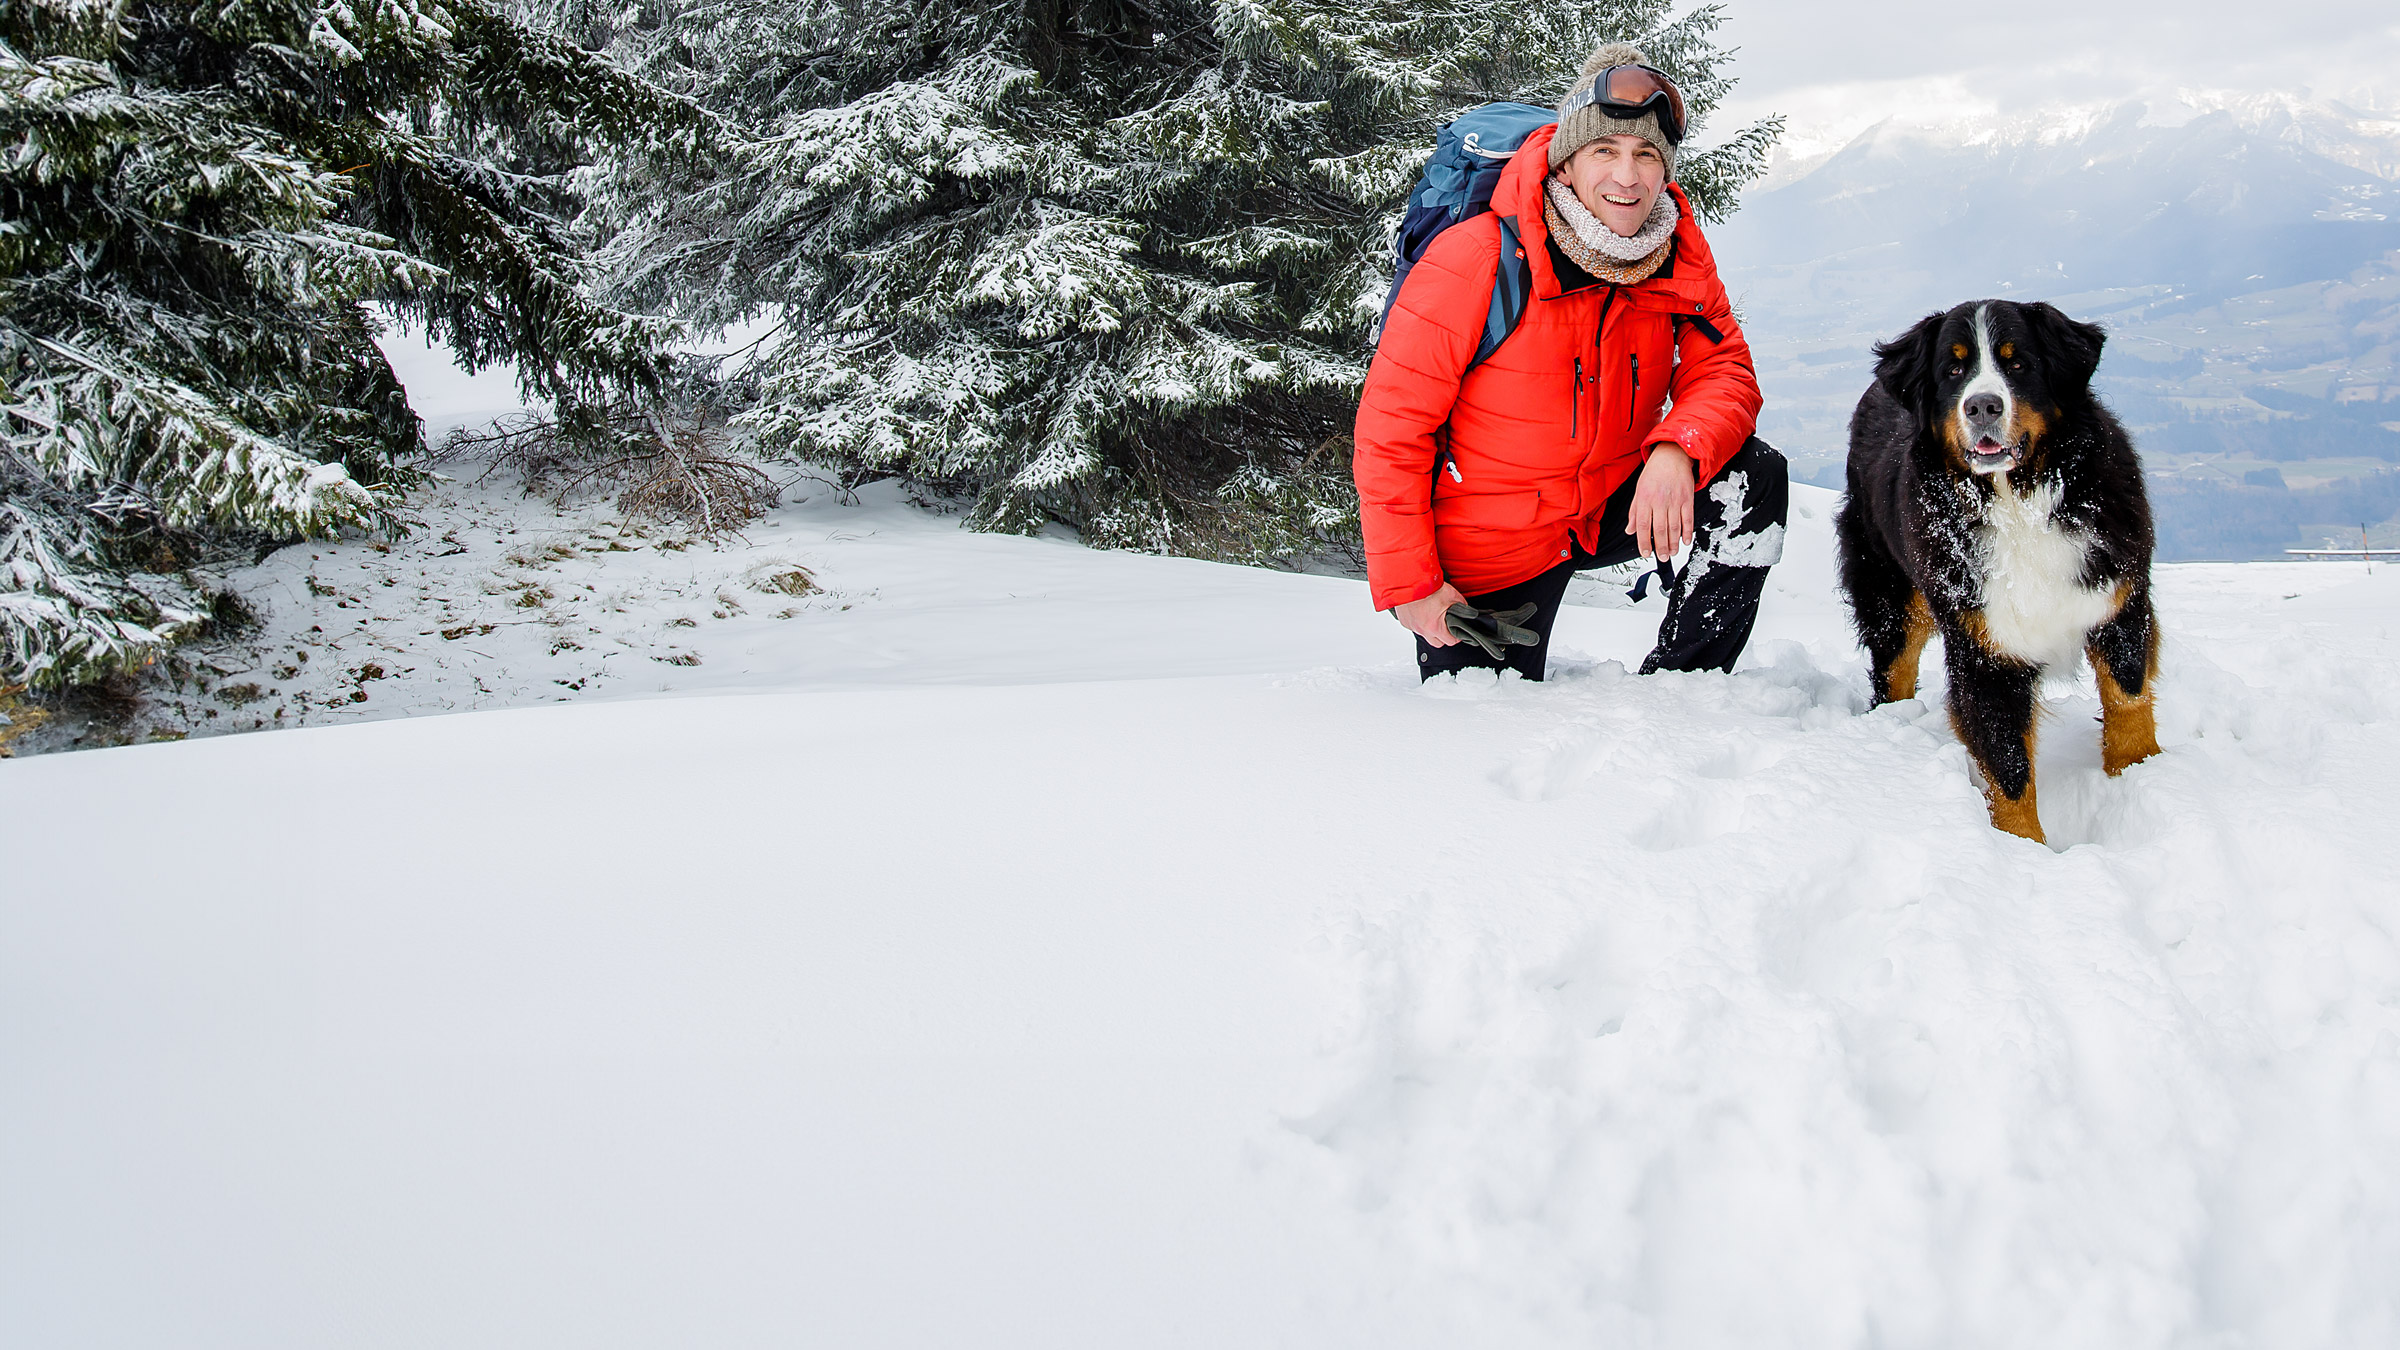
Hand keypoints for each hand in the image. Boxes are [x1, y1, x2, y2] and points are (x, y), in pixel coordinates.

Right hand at [1393, 583, 1468, 645]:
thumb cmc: (1427, 588)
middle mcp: (1422, 629)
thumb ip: (1462, 605)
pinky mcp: (1405, 621)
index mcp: (1435, 627)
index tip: (1457, 632)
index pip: (1450, 641)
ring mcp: (1412, 626)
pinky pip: (1414, 627)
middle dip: (1443, 637)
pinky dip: (1419, 624)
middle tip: (1446, 627)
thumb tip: (1466, 609)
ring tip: (1434, 619)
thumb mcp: (1452, 595)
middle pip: (1437, 643)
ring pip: (1424, 636)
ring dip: (1431, 631)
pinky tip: (1422, 614)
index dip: (1457, 637)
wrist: (1410, 581)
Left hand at [1626, 445, 1694, 560]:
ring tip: (1671, 553)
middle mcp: (1659, 500)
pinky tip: (1685, 541)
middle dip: (1660, 547)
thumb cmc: (1654, 473)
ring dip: (1673, 543)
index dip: (1644, 542)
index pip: (1643, 525)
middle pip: (1660, 529)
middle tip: (1661, 557)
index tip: (1645, 553)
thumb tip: (1630, 531)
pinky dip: (1687, 532)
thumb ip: (1634, 512)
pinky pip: (1688, 519)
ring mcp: (1675, 500)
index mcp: (1645, 499)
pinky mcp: (1687, 498)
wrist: (1672, 456)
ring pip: (1674, 527)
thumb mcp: (1639, 490)